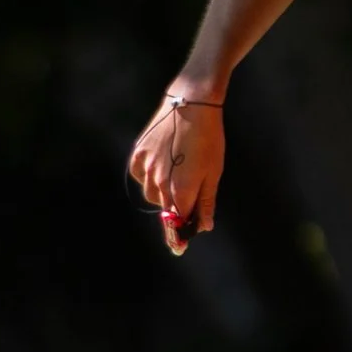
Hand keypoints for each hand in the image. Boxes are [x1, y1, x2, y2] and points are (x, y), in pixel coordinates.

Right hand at [127, 93, 225, 254]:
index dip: (179, 235)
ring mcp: (145, 169)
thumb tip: (204, 226)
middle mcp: (159, 183)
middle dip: (176, 208)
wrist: (190, 104)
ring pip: (152, 194)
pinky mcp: (137, 156)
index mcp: (182, 190)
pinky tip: (163, 165)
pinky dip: (151, 178)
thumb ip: (206, 201)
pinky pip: (142, 177)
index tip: (179, 248)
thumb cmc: (208, 138)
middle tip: (189, 193)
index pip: (177, 223)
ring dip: (164, 192)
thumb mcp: (214, 171)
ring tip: (179, 172)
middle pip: (165, 209)